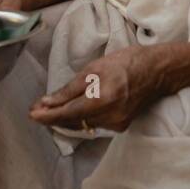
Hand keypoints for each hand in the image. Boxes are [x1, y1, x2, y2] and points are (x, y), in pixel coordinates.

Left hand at [29, 45, 167, 132]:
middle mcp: (110, 117)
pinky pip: (94, 124)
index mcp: (103, 100)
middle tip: (35, 111)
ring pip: (83, 124)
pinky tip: (71, 111)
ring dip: (65, 118)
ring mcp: (117, 123)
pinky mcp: (120, 125)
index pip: (68, 113)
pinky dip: (81, 118)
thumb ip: (71, 88)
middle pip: (74, 122)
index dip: (48, 115)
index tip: (32, 114)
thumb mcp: (95, 68)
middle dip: (53, 117)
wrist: (157, 71)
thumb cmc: (126, 63)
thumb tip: (48, 102)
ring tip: (49, 110)